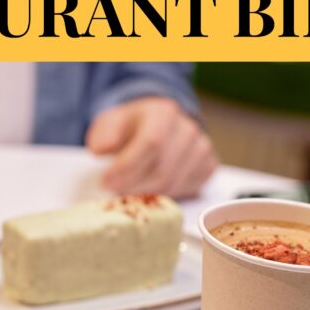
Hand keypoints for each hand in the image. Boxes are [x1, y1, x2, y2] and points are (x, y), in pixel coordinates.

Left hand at [86, 96, 218, 199]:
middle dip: (133, 187)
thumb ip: (103, 135)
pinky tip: (150, 190)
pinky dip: (167, 196)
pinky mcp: (208, 165)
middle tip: (113, 193)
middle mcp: (188, 129)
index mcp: (163, 113)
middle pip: (162, 170)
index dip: (127, 167)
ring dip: (147, 195)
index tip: (106, 182)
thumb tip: (100, 149)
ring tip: (128, 192)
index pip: (151, 143)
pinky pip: (188, 190)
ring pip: (174, 184)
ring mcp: (201, 148)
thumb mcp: (110, 123)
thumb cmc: (131, 128)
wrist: (158, 125)